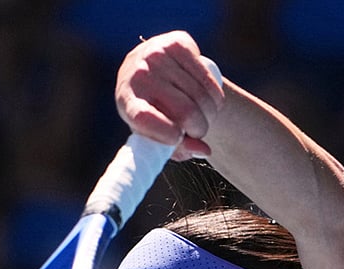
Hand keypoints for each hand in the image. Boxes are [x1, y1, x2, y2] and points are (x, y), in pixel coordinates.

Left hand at [115, 31, 224, 160]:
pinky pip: (209, 78)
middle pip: (185, 111)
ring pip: (202, 96)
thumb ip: (181, 148)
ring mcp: (157, 56)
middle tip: (198, 130)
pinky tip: (209, 98)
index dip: (166, 133)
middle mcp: (140, 76)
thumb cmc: (155, 111)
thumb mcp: (159, 135)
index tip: (178, 137)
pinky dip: (215, 95)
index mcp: (128, 102)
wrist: (150, 68)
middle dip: (200, 128)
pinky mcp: (177, 43)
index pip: (144, 118)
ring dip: (211, 113)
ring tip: (205, 116)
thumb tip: (204, 149)